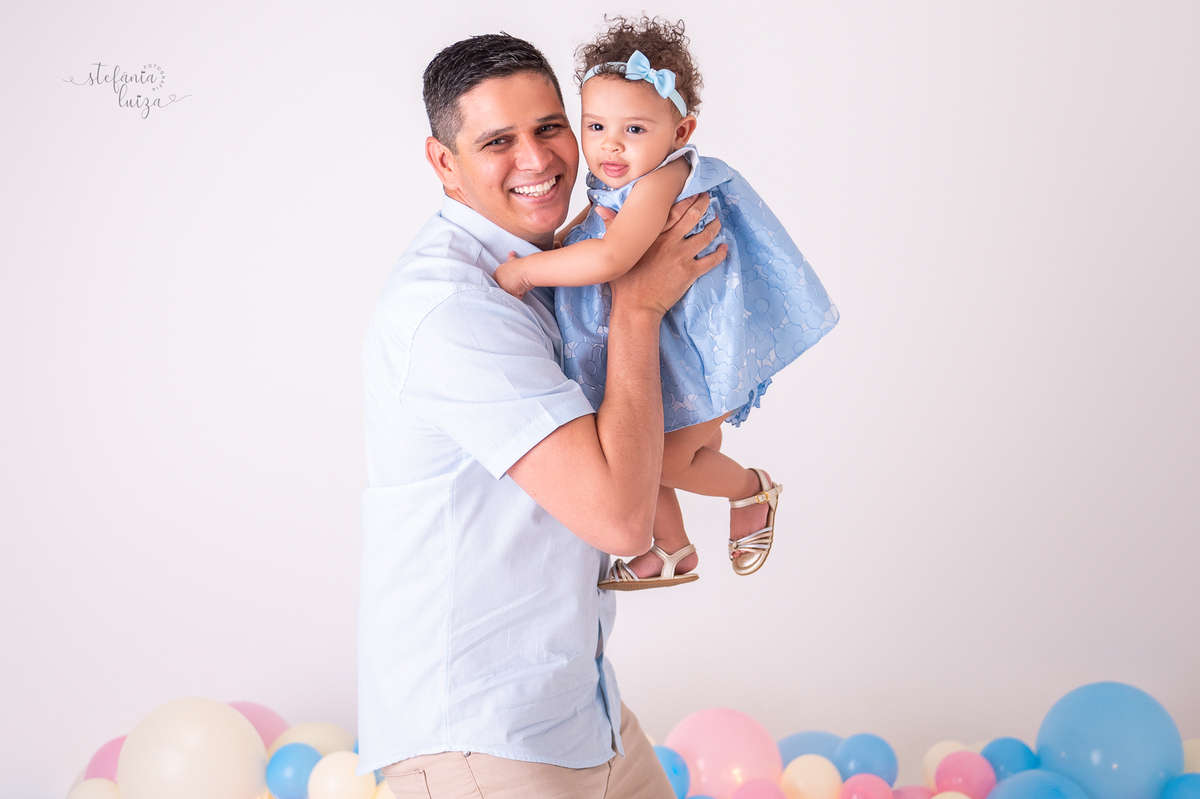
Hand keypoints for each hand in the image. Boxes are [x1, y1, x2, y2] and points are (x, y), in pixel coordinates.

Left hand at [493, 252, 530, 298]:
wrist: (529, 269)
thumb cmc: (523, 265)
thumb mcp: (514, 260)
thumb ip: (511, 258)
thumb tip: (511, 252)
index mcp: (498, 272)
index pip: (495, 280)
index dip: (502, 282)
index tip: (509, 282)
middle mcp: (499, 280)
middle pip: (500, 288)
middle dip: (506, 289)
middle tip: (515, 286)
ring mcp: (504, 287)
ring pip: (506, 294)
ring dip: (511, 294)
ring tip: (519, 289)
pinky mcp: (511, 293)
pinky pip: (513, 298)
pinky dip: (518, 297)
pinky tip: (522, 292)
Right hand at [609, 194, 725, 317]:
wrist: (635, 307)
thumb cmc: (624, 282)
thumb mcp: (617, 251)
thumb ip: (612, 227)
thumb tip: (601, 209)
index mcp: (653, 234)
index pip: (674, 208)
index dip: (687, 197)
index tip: (693, 190)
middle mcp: (669, 242)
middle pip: (693, 216)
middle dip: (704, 204)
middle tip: (708, 199)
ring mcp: (681, 257)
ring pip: (706, 235)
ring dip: (714, 225)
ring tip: (717, 221)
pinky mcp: (689, 273)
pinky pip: (711, 260)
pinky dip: (720, 253)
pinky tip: (724, 248)